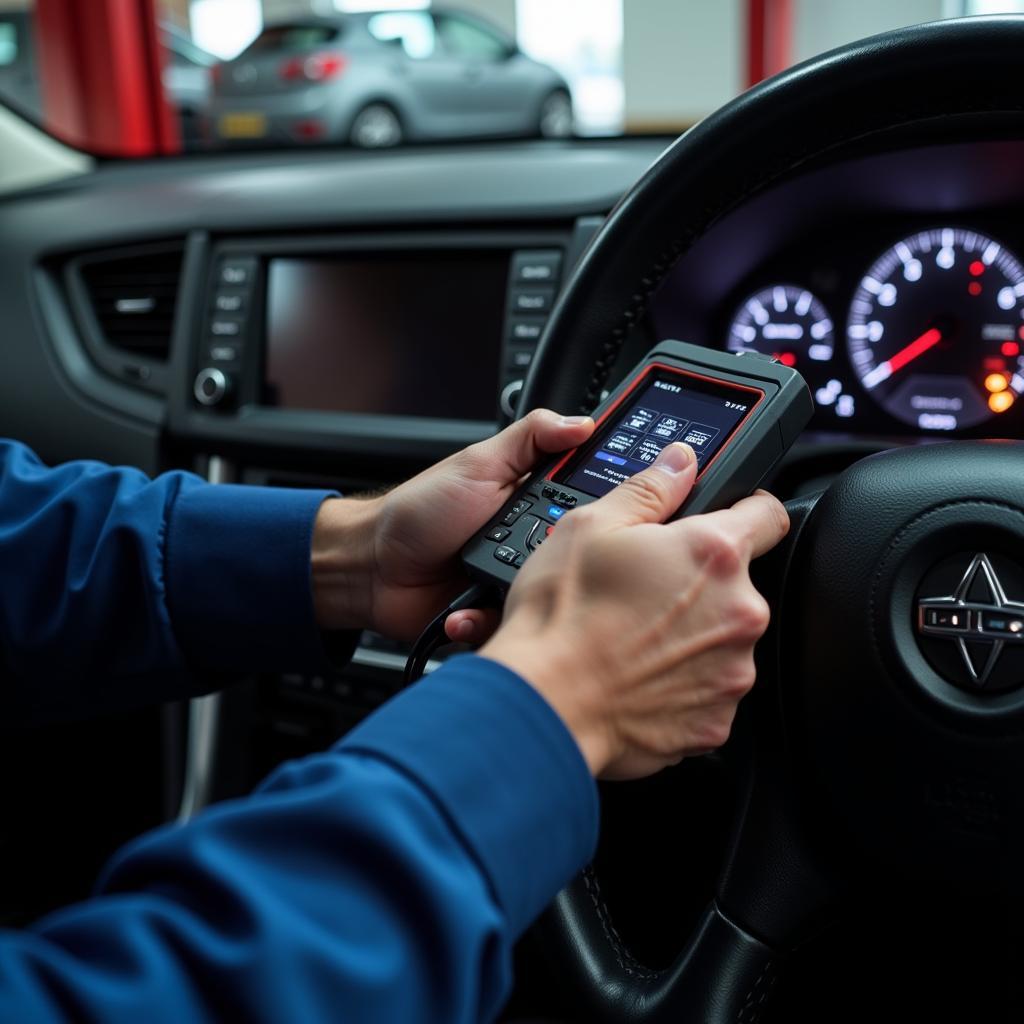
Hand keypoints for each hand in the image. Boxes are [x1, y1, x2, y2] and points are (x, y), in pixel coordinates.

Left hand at [311, 410, 593, 641]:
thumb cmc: (418, 511)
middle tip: (538, 550)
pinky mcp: (494, 614)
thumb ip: (531, 437)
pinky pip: (511, 625)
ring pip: (546, 595)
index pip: (585, 505)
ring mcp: (512, 581)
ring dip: (523, 593)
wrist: (371, 565)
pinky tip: (467, 608)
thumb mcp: (478, 463)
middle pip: (573, 556)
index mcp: (533, 503)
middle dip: (559, 558)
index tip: (611, 510)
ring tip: (497, 584)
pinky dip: (489, 620)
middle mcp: (529, 543)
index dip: (600, 509)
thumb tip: (580, 422)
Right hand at [480, 442, 788, 779]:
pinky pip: (708, 691)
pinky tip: (638, 676)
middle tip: (645, 592)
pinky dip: (682, 684)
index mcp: (714, 554)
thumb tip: (680, 463)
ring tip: (634, 639)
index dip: (746, 511)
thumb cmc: (561, 618)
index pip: (769, 515)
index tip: (726, 521)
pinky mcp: (717, 722)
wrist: (544, 705)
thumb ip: (649, 489)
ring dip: (692, 636)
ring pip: (723, 639)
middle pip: (737, 585)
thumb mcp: (590, 527)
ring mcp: (733, 672)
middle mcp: (739, 613)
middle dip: (699, 584)